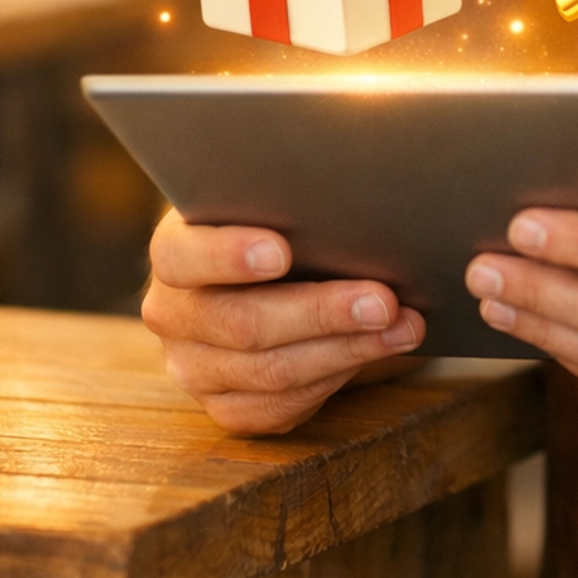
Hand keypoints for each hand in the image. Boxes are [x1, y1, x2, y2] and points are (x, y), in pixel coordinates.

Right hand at [142, 208, 425, 435]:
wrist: (273, 274)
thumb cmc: (284, 220)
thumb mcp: (276, 195)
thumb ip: (295, 190)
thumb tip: (353, 169)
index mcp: (173, 251)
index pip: (182, 256)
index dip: (227, 254)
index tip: (280, 251)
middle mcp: (173, 315)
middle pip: (241, 323)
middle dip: (320, 312)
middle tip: (383, 300)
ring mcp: (194, 368)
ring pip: (270, 373)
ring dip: (347, 349)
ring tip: (405, 325)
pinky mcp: (227, 407)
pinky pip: (281, 407)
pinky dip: (338, 379)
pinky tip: (381, 351)